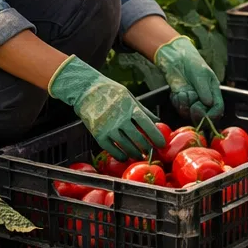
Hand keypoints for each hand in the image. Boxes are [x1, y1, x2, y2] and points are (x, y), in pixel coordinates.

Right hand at [48, 56, 165, 160]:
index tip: (162, 144)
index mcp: (131, 108)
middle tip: (151, 153)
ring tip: (140, 156)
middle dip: (147, 148)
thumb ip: (143, 109)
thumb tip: (157, 120)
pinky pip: (111, 149)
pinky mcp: (98, 134)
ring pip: (126, 146)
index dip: (156, 137)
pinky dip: (119, 155)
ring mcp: (109, 128)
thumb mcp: (129, 96)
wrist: (86, 90)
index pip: (148, 125)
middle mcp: (121, 119)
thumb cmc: (110, 91)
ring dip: (135, 153)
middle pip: (138, 138)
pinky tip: (124, 157)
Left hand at [154, 36, 224, 118]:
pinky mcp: (181, 100)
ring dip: (185, 103)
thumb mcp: (202, 75)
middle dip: (197, 112)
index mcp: (213, 93)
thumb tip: (209, 103)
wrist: (177, 60)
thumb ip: (205, 90)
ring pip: (189, 112)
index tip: (206, 116)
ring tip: (185, 91)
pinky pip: (179, 107)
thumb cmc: (193, 64)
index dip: (212, 115)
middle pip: (203, 115)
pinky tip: (177, 91)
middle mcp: (203, 99)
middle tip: (194, 105)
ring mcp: (191, 100)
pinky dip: (177, 100)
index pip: (217, 109)